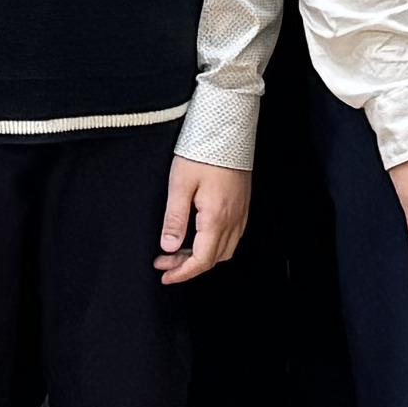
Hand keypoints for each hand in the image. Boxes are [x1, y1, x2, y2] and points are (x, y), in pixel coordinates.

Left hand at [157, 159, 249, 280]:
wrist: (228, 130)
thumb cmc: (203, 151)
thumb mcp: (180, 184)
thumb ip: (174, 218)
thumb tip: (168, 247)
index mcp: (216, 218)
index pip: (201, 260)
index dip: (182, 273)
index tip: (166, 276)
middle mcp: (233, 220)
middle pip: (213, 259)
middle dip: (188, 266)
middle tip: (165, 263)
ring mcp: (241, 213)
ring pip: (224, 250)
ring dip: (201, 256)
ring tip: (179, 251)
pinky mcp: (242, 206)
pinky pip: (232, 237)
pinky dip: (214, 245)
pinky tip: (199, 237)